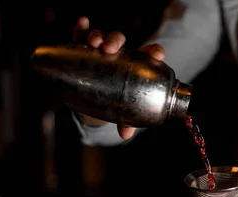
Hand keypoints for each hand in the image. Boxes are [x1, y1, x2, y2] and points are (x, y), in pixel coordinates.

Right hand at [72, 16, 166, 139]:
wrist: (95, 103)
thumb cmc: (117, 104)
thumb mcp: (123, 113)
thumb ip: (126, 121)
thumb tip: (125, 133)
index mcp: (136, 66)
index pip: (148, 54)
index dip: (154, 52)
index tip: (157, 55)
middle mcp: (120, 55)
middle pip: (121, 42)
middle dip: (116, 40)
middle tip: (110, 48)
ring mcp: (101, 52)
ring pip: (102, 38)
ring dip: (98, 36)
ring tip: (94, 42)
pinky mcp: (83, 51)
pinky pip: (81, 37)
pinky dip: (81, 28)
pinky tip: (82, 22)